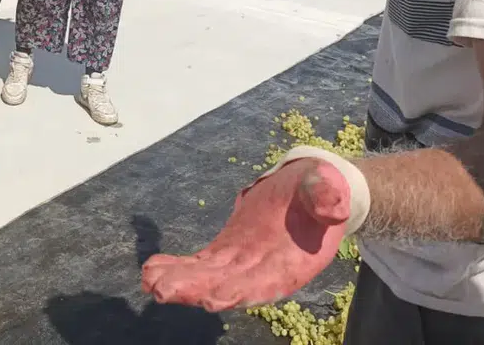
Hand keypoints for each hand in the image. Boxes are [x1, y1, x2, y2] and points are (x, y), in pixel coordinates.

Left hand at [141, 158, 350, 311]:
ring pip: (208, 277)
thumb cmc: (322, 189)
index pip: (264, 283)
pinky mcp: (228, 251)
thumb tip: (333, 203)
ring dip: (180, 281)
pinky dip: (178, 267)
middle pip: (227, 285)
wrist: (312, 190)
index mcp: (292, 261)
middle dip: (196, 289)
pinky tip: (152, 268)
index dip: (238, 291)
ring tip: (150, 280)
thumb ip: (328, 196)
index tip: (212, 298)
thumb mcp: (328, 185)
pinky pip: (200, 264)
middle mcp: (265, 270)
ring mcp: (243, 263)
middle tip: (163, 290)